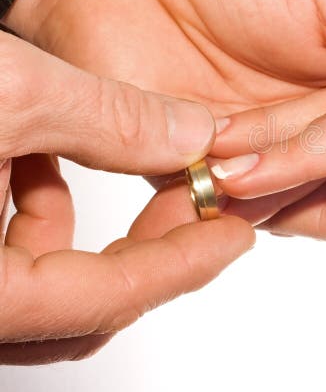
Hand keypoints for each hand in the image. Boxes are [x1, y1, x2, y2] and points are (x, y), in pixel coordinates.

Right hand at [0, 30, 252, 363]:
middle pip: (71, 303)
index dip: (181, 267)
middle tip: (198, 205)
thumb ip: (108, 118)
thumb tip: (193, 136)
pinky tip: (34, 156)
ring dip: (83, 229)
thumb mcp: (2, 89)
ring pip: (30, 281)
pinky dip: (22, 210)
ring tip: (126, 171)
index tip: (235, 238)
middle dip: (144, 252)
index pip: (99, 302)